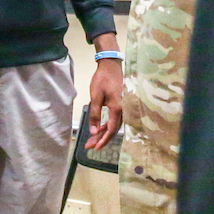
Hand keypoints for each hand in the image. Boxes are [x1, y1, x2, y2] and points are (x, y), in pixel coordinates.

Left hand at [87, 34, 123, 149]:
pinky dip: (107, 124)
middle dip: (101, 138)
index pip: (111, 130)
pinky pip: (115, 119)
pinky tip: (100, 128)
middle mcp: (123, 110)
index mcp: (118, 109)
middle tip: (90, 146)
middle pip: (113, 129)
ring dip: (104, 132)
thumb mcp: (95, 97)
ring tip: (93, 139)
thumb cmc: (102, 80)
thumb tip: (94, 132)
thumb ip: (95, 115)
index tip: (94, 147)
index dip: (103, 140)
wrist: (111, 66)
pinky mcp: (121, 104)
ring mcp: (123, 107)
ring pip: (114, 125)